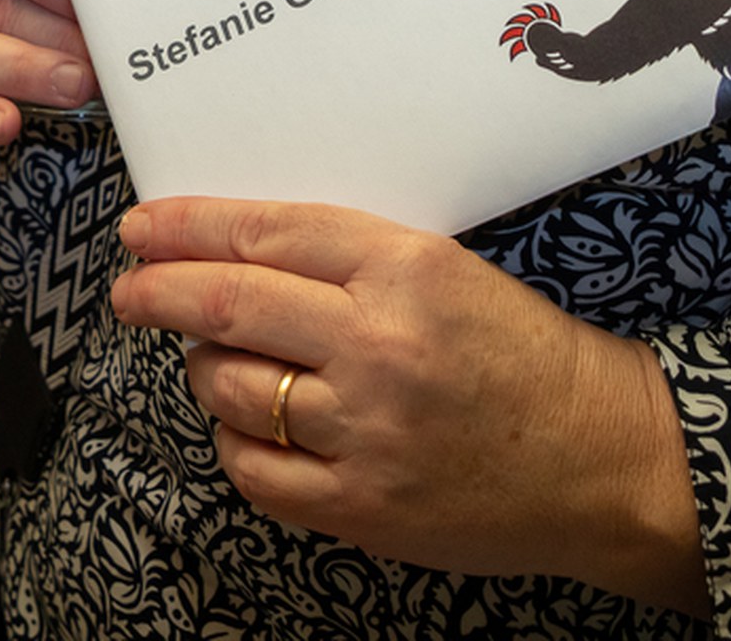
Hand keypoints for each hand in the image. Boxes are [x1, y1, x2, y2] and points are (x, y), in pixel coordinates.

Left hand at [111, 198, 704, 608]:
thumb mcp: (448, 271)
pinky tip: (251, 424)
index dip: (190, 226)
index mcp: (405, 268)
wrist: (601, 457)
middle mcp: (378, 343)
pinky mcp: (362, 505)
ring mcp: (366, 430)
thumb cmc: (525, 354)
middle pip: (230, 304)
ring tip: (217, 360)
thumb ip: (351, 259)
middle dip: (159, 291)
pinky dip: (238, 441)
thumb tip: (236, 251)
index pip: (266, 232)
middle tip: (129, 287)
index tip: (144, 227)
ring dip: (206, 368)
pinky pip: (256, 469)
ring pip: (231, 386)